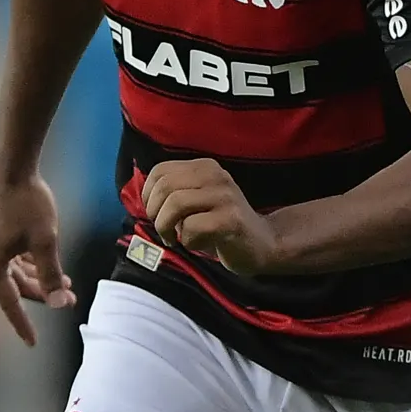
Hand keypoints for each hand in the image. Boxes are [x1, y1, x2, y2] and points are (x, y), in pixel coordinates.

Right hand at [0, 172, 72, 345]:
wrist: (11, 166)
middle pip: (14, 287)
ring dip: (39, 278)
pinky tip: (48, 262)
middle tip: (68, 298)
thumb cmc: (28, 203)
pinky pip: (12, 258)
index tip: (32, 343)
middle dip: (42, 294)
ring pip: (15, 272)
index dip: (22, 323)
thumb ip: (50, 274)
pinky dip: (30, 263)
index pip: (9, 302)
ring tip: (65, 282)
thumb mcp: (45, 241)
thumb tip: (58, 303)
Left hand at [141, 158, 279, 275]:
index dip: (148, 194)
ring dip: (166, 227)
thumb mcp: (198, 201)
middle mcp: (215, 175)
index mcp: (205, 167)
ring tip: (174, 239)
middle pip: (165, 186)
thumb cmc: (222, 224)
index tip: (155, 213)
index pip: (160, 171)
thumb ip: (175, 194)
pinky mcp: (230, 220)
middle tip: (164, 230)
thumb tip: (146, 200)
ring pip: (176, 204)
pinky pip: (192, 227)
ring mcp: (224, 196)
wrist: (264, 242)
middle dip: (155, 213)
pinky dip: (187, 241)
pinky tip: (198, 244)